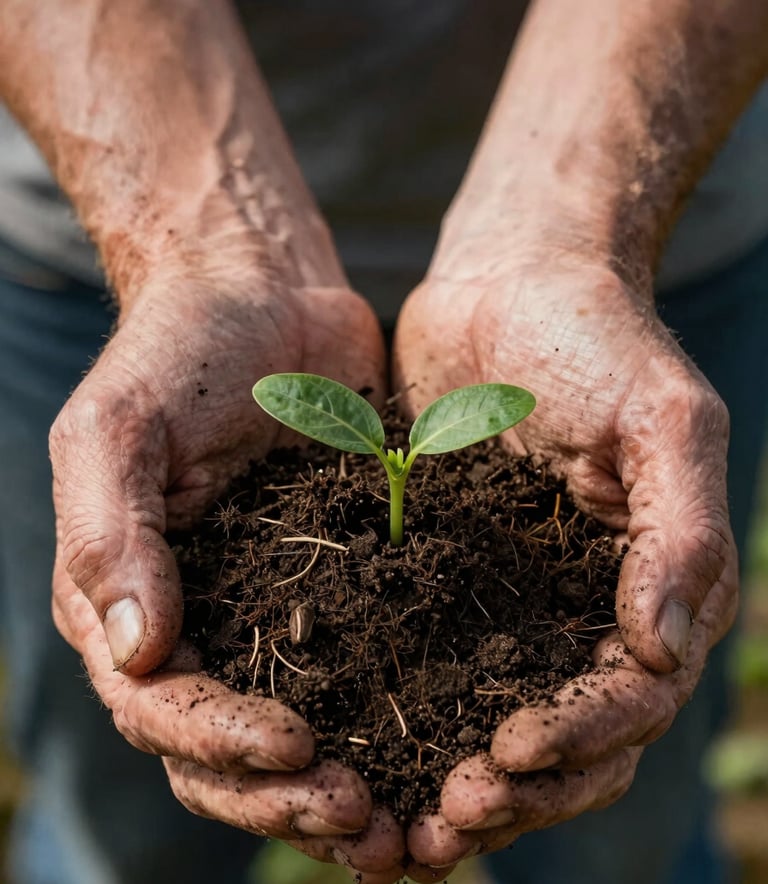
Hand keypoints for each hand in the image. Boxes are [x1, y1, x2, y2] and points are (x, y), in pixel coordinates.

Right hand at [50, 271, 386, 843]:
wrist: (260, 294)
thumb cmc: (178, 350)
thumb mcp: (117, 429)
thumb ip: (112, 536)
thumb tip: (135, 651)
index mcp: (133, 599)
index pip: (163, 708)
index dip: (222, 744)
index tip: (297, 748)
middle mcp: (202, 623)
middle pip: (229, 750)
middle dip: (288, 794)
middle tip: (365, 817)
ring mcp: (274, 609)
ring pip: (299, 733)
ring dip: (344, 787)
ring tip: (409, 821)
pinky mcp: (344, 583)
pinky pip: (366, 667)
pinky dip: (396, 723)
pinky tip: (450, 748)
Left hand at [391, 253, 736, 866]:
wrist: (506, 281)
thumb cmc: (594, 335)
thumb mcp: (662, 418)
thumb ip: (680, 531)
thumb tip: (667, 652)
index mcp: (646, 585)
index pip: (629, 699)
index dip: (579, 741)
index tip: (507, 754)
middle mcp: (578, 608)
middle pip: (564, 738)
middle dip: (514, 791)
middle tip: (444, 822)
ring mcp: (507, 598)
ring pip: (489, 721)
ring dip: (452, 782)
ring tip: (399, 828)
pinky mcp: (438, 574)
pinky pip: (423, 662)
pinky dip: (399, 720)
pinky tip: (350, 751)